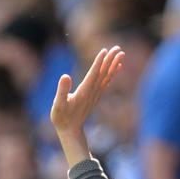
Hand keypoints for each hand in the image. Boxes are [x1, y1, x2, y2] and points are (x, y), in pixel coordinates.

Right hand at [50, 46, 123, 165]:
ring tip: (121, 53)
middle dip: (110, 60)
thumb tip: (65, 76)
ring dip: (114, 64)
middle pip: (103, 73)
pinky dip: (113, 73)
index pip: (93, 74)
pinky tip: (118, 67)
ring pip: (107, 76)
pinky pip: (106, 82)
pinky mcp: (95, 96)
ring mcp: (95, 94)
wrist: (70, 131)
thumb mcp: (58, 104)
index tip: (104, 51)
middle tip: (118, 48)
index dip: (98, 62)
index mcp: (84, 92)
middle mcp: (92, 92)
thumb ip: (62, 90)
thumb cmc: (61, 118)